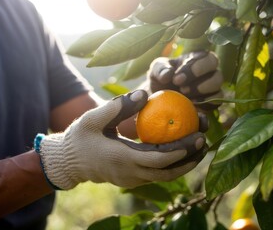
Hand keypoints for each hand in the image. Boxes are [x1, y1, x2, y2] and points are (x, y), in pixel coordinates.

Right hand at [36, 90, 207, 189]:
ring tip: (198, 149)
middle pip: (167, 172)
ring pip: (164, 177)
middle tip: (204, 142)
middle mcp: (130, 174)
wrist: (68, 162)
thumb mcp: (93, 118)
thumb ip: (119, 106)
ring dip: (183, 165)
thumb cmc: (79, 137)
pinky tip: (180, 152)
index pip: (159, 159)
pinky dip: (171, 166)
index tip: (197, 137)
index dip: (180, 150)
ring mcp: (131, 180)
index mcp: (122, 158)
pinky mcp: (131, 179)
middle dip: (189, 159)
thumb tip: (145, 92)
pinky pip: (156, 175)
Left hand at [147, 51, 222, 109]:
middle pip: (214, 66)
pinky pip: (216, 102)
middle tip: (181, 88)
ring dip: (202, 91)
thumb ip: (160, 69)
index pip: (204, 56)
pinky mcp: (212, 101)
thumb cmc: (160, 79)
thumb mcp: (156, 71)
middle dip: (198, 76)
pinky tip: (192, 106)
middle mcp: (208, 69)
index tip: (176, 79)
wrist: (160, 98)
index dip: (192, 68)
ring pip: (217, 84)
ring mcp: (212, 86)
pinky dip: (206, 104)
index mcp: (196, 57)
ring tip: (185, 96)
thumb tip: (168, 75)